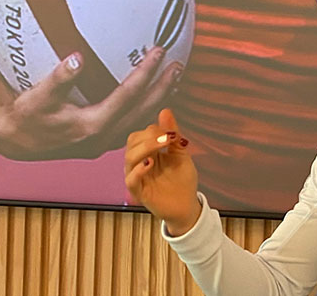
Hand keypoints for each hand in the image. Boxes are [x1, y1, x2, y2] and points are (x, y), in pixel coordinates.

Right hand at [0, 45, 182, 159]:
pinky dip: (147, 112)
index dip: (146, 73)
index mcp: (91, 126)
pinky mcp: (102, 143)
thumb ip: (59, 78)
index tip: (159, 52)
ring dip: (159, 102)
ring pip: (141, 122)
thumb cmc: (25, 114)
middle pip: (143, 111)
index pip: (128, 96)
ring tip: (175, 82)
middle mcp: (102, 138)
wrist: (14, 141)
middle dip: (163, 88)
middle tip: (179, 65)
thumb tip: (77, 57)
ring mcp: (104, 143)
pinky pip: (132, 127)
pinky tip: (154, 100)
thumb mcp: (38, 96)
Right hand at [124, 109, 200, 234]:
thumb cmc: (182, 180)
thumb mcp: (180, 153)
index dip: (156, 130)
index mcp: (147, 152)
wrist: (187, 205)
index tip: (173, 133)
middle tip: (167, 138)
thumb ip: (173, 134)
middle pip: (132, 142)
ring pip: (129, 158)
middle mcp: (139, 163)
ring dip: (145, 148)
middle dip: (149, 137)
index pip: (141, 134)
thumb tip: (165, 111)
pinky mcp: (139, 192)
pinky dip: (138, 170)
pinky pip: (131, 180)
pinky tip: (150, 164)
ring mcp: (138, 177)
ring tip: (162, 146)